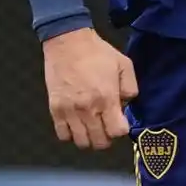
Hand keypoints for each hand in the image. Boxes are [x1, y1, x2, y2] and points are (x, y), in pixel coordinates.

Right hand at [42, 27, 137, 150]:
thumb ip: (131, 89)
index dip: (121, 130)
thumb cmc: (98, 53)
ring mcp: (69, 111)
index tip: (120, 122)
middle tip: (106, 126)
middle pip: (99, 142)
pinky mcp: (54, 109)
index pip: (117, 132)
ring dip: (89, 138)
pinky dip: (71, 135)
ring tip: (92, 127)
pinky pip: (62, 135)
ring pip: (81, 142)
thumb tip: (125, 106)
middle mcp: (87, 109)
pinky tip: (77, 124)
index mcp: (107, 99)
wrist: (67, 42)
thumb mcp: (125, 66)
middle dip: (107, 138)